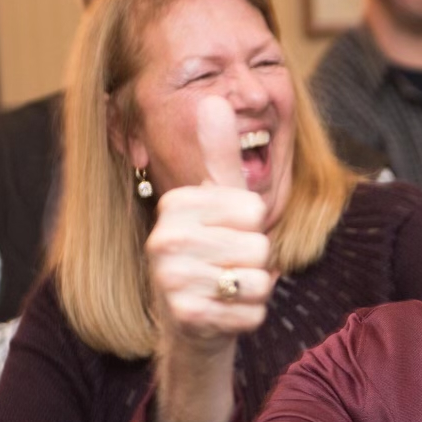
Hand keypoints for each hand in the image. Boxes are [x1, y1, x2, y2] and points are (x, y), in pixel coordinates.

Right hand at [147, 96, 277, 347]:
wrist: (192, 323)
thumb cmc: (213, 255)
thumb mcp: (218, 203)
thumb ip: (219, 155)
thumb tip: (214, 99)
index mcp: (174, 204)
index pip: (253, 209)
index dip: (253, 227)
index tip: (227, 235)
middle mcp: (163, 239)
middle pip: (258, 246)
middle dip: (255, 263)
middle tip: (227, 268)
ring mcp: (170, 281)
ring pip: (258, 281)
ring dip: (254, 291)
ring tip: (226, 290)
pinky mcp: (187, 318)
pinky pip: (253, 314)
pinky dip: (249, 318)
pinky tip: (224, 314)